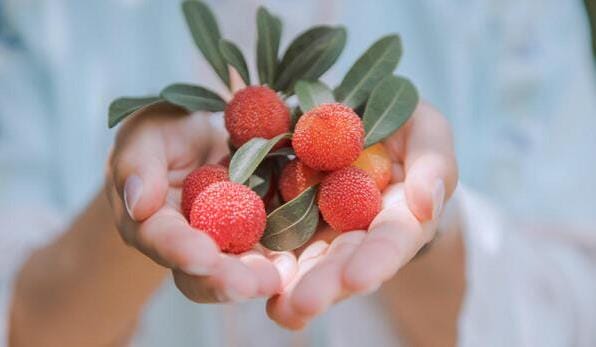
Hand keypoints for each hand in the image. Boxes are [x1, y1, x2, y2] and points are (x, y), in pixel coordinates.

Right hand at [105, 99, 295, 302]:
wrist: (207, 132)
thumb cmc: (166, 131)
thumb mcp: (146, 134)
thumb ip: (136, 165)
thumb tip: (139, 204)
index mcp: (152, 221)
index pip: (162, 238)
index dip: (180, 249)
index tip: (203, 256)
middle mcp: (187, 242)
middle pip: (200, 271)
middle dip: (224, 280)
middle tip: (250, 284)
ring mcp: (225, 242)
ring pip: (237, 270)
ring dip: (256, 278)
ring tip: (279, 279)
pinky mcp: (257, 235)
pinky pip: (270, 251)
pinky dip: (282, 259)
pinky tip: (298, 263)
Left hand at [266, 102, 457, 328]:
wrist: (355, 119)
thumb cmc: (402, 122)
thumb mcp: (426, 129)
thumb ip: (433, 162)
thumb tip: (427, 203)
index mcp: (400, 215)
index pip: (392, 240)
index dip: (377, 259)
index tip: (359, 279)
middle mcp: (360, 233)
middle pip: (344, 262)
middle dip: (327, 284)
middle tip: (306, 304)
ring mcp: (323, 229)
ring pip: (309, 264)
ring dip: (294, 288)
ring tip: (280, 309)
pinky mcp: (289, 219)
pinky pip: (275, 242)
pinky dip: (265, 263)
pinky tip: (250, 281)